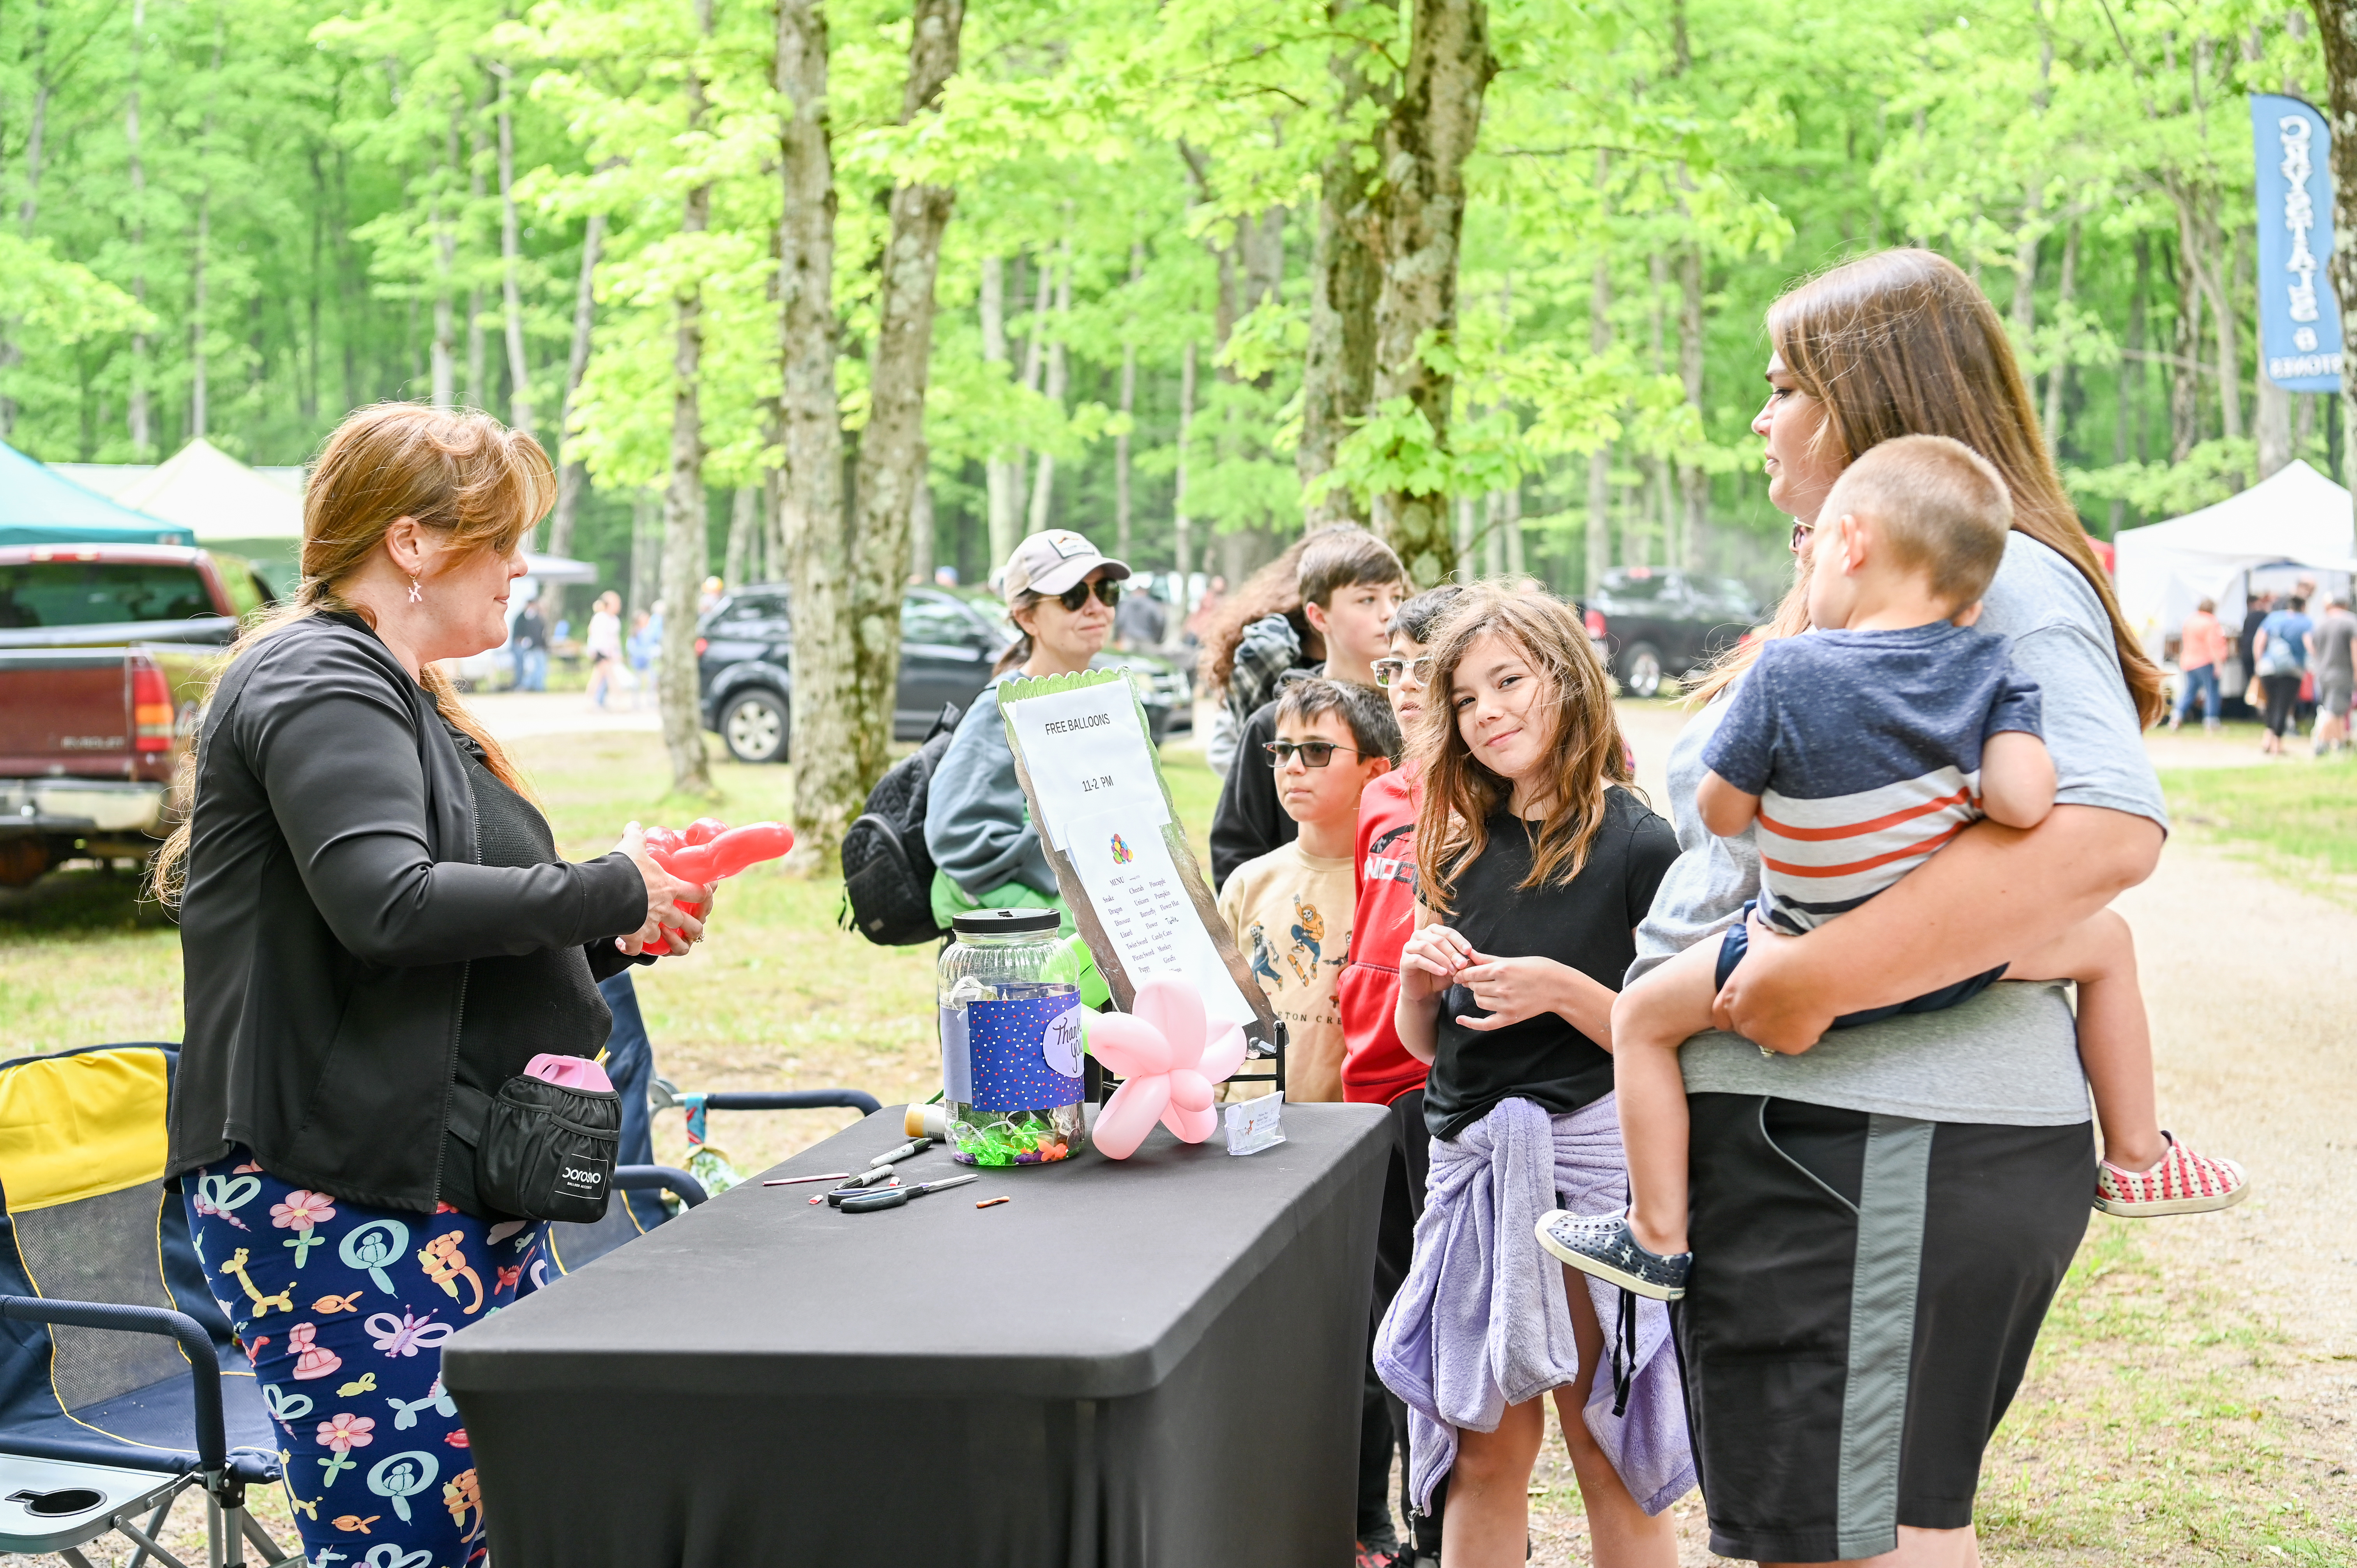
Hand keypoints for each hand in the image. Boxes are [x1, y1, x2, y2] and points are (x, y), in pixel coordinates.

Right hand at [612, 822, 709, 956]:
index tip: (706, 894)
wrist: (610, 890)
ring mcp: (651, 924)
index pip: (696, 891)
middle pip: (687, 923)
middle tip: (692, 928)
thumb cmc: (626, 867)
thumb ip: (636, 836)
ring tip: (653, 935)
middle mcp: (665, 908)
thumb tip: (634, 825)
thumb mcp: (632, 846)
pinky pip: (635, 948)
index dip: (703, 893)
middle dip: (691, 926)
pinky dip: (630, 947)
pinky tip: (624, 945)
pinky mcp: (634, 935)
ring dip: (659, 937)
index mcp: (670, 887)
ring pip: (662, 937)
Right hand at [1399, 923, 1476, 1001]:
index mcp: (1432, 932)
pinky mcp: (1404, 960)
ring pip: (1426, 947)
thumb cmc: (1440, 974)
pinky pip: (1418, 959)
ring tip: (1453, 970)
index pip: (1447, 932)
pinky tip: (1442, 972)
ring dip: (1442, 959)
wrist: (1425, 991)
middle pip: (1438, 939)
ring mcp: (1409, 947)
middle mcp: (1419, 935)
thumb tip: (1472, 956)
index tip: (1469, 951)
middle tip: (1462, 964)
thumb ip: (1460, 960)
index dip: (1459, 941)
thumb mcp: (1453, 966)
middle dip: (1452, 952)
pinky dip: (1432, 966)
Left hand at [1451, 953, 1571, 1032]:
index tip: (1459, 974)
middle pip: (1474, 987)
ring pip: (1479, 1001)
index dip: (1462, 973)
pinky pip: (1485, 1023)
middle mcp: (1502, 987)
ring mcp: (1506, 1004)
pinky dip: (1471, 1023)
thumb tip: (1470, 955)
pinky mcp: (1510, 1017)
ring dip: (1478, 995)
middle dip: (1473, 983)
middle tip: (1478, 980)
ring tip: (1486, 990)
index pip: (1471, 973)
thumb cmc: (1538, 969)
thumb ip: (1489, 959)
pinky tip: (1460, 1020)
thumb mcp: (1514, 959)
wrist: (1559, 987)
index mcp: (1502, 969)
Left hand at [1709, 909, 1829, 1053]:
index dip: (1736, 1011)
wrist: (1815, 971)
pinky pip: (1796, 1043)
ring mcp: (1765, 1036)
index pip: (1721, 1017)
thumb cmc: (1785, 951)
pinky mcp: (1788, 1046)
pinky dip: (1803, 1034)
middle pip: (1747, 1029)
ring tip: (1800, 1005)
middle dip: (1762, 1019)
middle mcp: (1743, 1021)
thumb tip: (1752, 916)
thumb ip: (1752, 930)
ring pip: (1772, 1037)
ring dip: (1782, 1028)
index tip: (1755, 1004)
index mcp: (1730, 997)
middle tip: (1784, 1002)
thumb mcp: (1762, 936)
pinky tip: (1812, 1014)